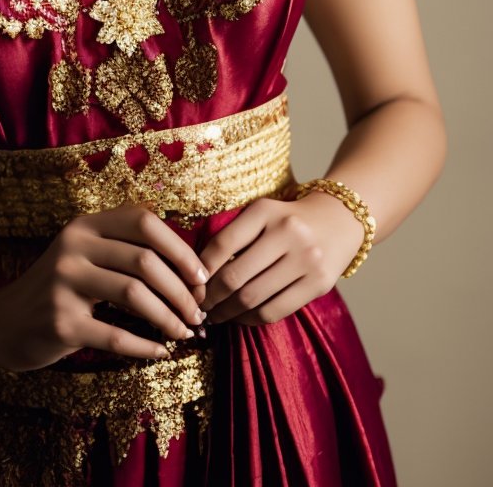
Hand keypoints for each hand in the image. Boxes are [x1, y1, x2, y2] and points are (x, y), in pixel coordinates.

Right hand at [0, 200, 209, 370]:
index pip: (144, 221)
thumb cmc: (57, 289)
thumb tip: (189, 267)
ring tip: (185, 332)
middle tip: (199, 313)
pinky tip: (161, 352)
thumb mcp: (83, 255)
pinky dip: (146, 346)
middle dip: (181, 290)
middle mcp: (73, 247)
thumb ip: (123, 250)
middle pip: (145, 261)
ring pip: (134, 295)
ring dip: (169, 318)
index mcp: (85, 225)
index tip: (200, 276)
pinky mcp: (60, 323)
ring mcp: (64, 284)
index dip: (180, 248)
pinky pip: (115, 336)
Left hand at [193, 190, 364, 327]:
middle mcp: (288, 233)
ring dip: (227, 313)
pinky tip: (240, 317)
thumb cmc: (287, 221)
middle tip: (198, 307)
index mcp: (266, 210)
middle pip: (235, 277)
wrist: (338, 220)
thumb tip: (197, 274)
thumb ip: (233, 236)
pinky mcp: (319, 283)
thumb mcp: (261, 214)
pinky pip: (275, 311)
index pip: (222, 244)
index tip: (190, 284)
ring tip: (215, 316)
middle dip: (210, 297)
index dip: (201, 270)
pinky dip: (251, 319)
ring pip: (253, 298)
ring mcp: (306, 259)